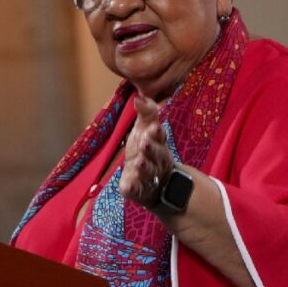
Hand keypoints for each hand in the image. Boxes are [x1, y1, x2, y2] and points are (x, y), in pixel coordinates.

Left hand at [119, 93, 174, 209]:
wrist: (156, 182)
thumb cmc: (148, 149)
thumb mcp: (146, 129)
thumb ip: (146, 113)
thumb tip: (139, 96)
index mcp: (159, 144)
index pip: (160, 138)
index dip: (157, 134)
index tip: (154, 128)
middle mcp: (156, 161)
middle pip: (156, 155)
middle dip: (151, 149)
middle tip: (144, 143)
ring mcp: (148, 177)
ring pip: (148, 173)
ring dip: (144, 168)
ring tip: (138, 163)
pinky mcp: (138, 190)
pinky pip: (136, 190)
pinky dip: (133, 188)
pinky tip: (127, 186)